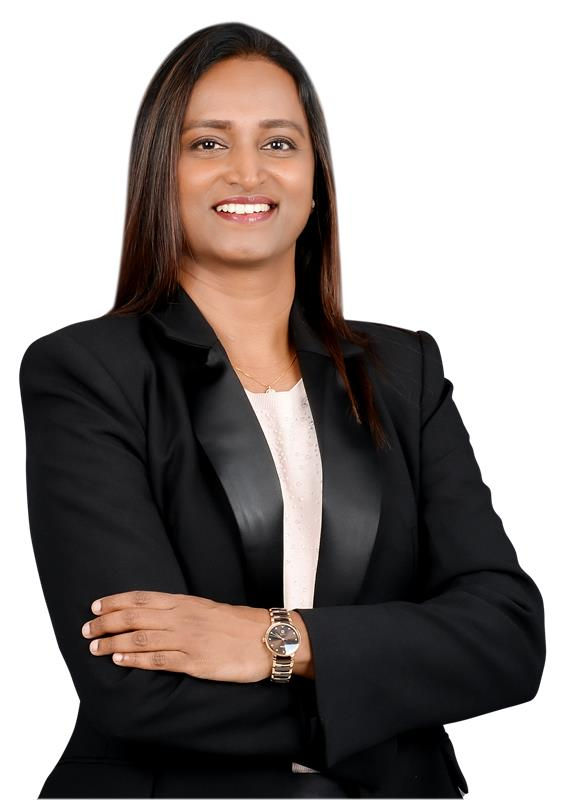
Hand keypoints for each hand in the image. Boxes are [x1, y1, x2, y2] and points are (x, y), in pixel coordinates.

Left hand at [81, 590, 272, 682]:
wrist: (266, 638)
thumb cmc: (238, 624)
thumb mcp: (206, 607)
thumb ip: (181, 610)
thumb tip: (155, 615)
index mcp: (184, 601)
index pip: (141, 598)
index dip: (115, 601)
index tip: (96, 605)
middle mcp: (181, 617)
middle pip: (134, 617)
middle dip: (106, 622)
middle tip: (87, 629)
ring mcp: (187, 640)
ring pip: (140, 638)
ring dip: (112, 642)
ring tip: (95, 647)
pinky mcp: (194, 662)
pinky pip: (158, 660)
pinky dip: (135, 659)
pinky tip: (119, 660)